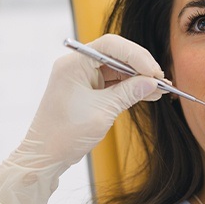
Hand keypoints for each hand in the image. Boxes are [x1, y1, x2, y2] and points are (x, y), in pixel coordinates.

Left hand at [0, 34, 163, 203]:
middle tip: (160, 80)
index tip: (153, 72)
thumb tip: (152, 82)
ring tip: (159, 89)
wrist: (44, 157)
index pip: (110, 46)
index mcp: (74, 64)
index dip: (136, 55)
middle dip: (139, 66)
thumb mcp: (102, 112)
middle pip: (115, 54)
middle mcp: (76, 65)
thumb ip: (128, 93)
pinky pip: (112, 82)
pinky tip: (147, 93)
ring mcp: (81, 77)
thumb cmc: (65, 134)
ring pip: (116, 68)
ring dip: (137, 78)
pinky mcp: (86, 90)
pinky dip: (129, 87)